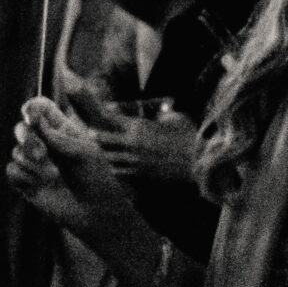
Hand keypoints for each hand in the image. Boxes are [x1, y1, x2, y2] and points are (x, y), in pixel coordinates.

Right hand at [5, 96, 132, 236]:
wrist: (96, 213)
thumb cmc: (97, 180)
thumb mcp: (83, 153)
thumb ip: (57, 136)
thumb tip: (34, 118)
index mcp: (62, 131)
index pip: (40, 109)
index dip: (32, 109)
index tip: (32, 117)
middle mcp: (45, 144)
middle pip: (22, 128)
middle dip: (28, 139)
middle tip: (42, 155)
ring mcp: (34, 164)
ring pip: (16, 150)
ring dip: (31, 163)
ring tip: (52, 176)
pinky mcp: (26, 182)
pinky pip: (12, 170)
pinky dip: (24, 177)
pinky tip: (39, 186)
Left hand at [64, 87, 199, 182]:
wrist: (198, 161)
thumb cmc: (189, 136)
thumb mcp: (174, 118)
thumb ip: (160, 114)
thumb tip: (157, 112)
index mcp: (139, 126)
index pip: (112, 118)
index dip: (103, 114)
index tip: (99, 112)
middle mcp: (132, 143)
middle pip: (103, 139)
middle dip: (95, 135)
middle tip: (88, 134)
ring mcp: (135, 160)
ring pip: (109, 157)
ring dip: (103, 153)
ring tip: (98, 152)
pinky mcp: (141, 174)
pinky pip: (120, 171)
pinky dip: (114, 168)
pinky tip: (112, 168)